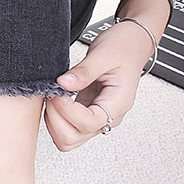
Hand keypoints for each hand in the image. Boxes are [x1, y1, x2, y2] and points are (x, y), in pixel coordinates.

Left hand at [44, 19, 154, 150]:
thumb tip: (63, 83)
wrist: (130, 45)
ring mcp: (97, 118)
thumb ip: (84, 71)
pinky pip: (66, 128)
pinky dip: (54, 119)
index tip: (57, 92)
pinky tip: (56, 100)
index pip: (88, 123)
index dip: (67, 111)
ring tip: (54, 97)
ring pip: (68, 138)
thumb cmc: (123, 48)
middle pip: (74, 137)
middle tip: (52, 94)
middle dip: (56, 118)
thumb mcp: (104, 54)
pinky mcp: (86, 114)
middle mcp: (108, 117)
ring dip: (53, 121)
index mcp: (118, 103)